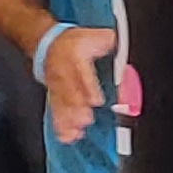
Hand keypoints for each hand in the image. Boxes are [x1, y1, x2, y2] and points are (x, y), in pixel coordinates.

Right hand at [40, 24, 110, 146]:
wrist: (48, 43)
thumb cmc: (74, 42)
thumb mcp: (95, 35)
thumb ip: (110, 42)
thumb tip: (124, 47)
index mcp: (75, 56)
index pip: (81, 72)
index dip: (87, 86)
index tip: (95, 100)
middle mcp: (64, 73)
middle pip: (69, 91)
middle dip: (76, 107)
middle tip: (84, 120)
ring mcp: (57, 86)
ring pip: (61, 103)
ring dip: (67, 119)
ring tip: (75, 132)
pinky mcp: (54, 96)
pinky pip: (55, 111)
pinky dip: (60, 125)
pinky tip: (66, 136)